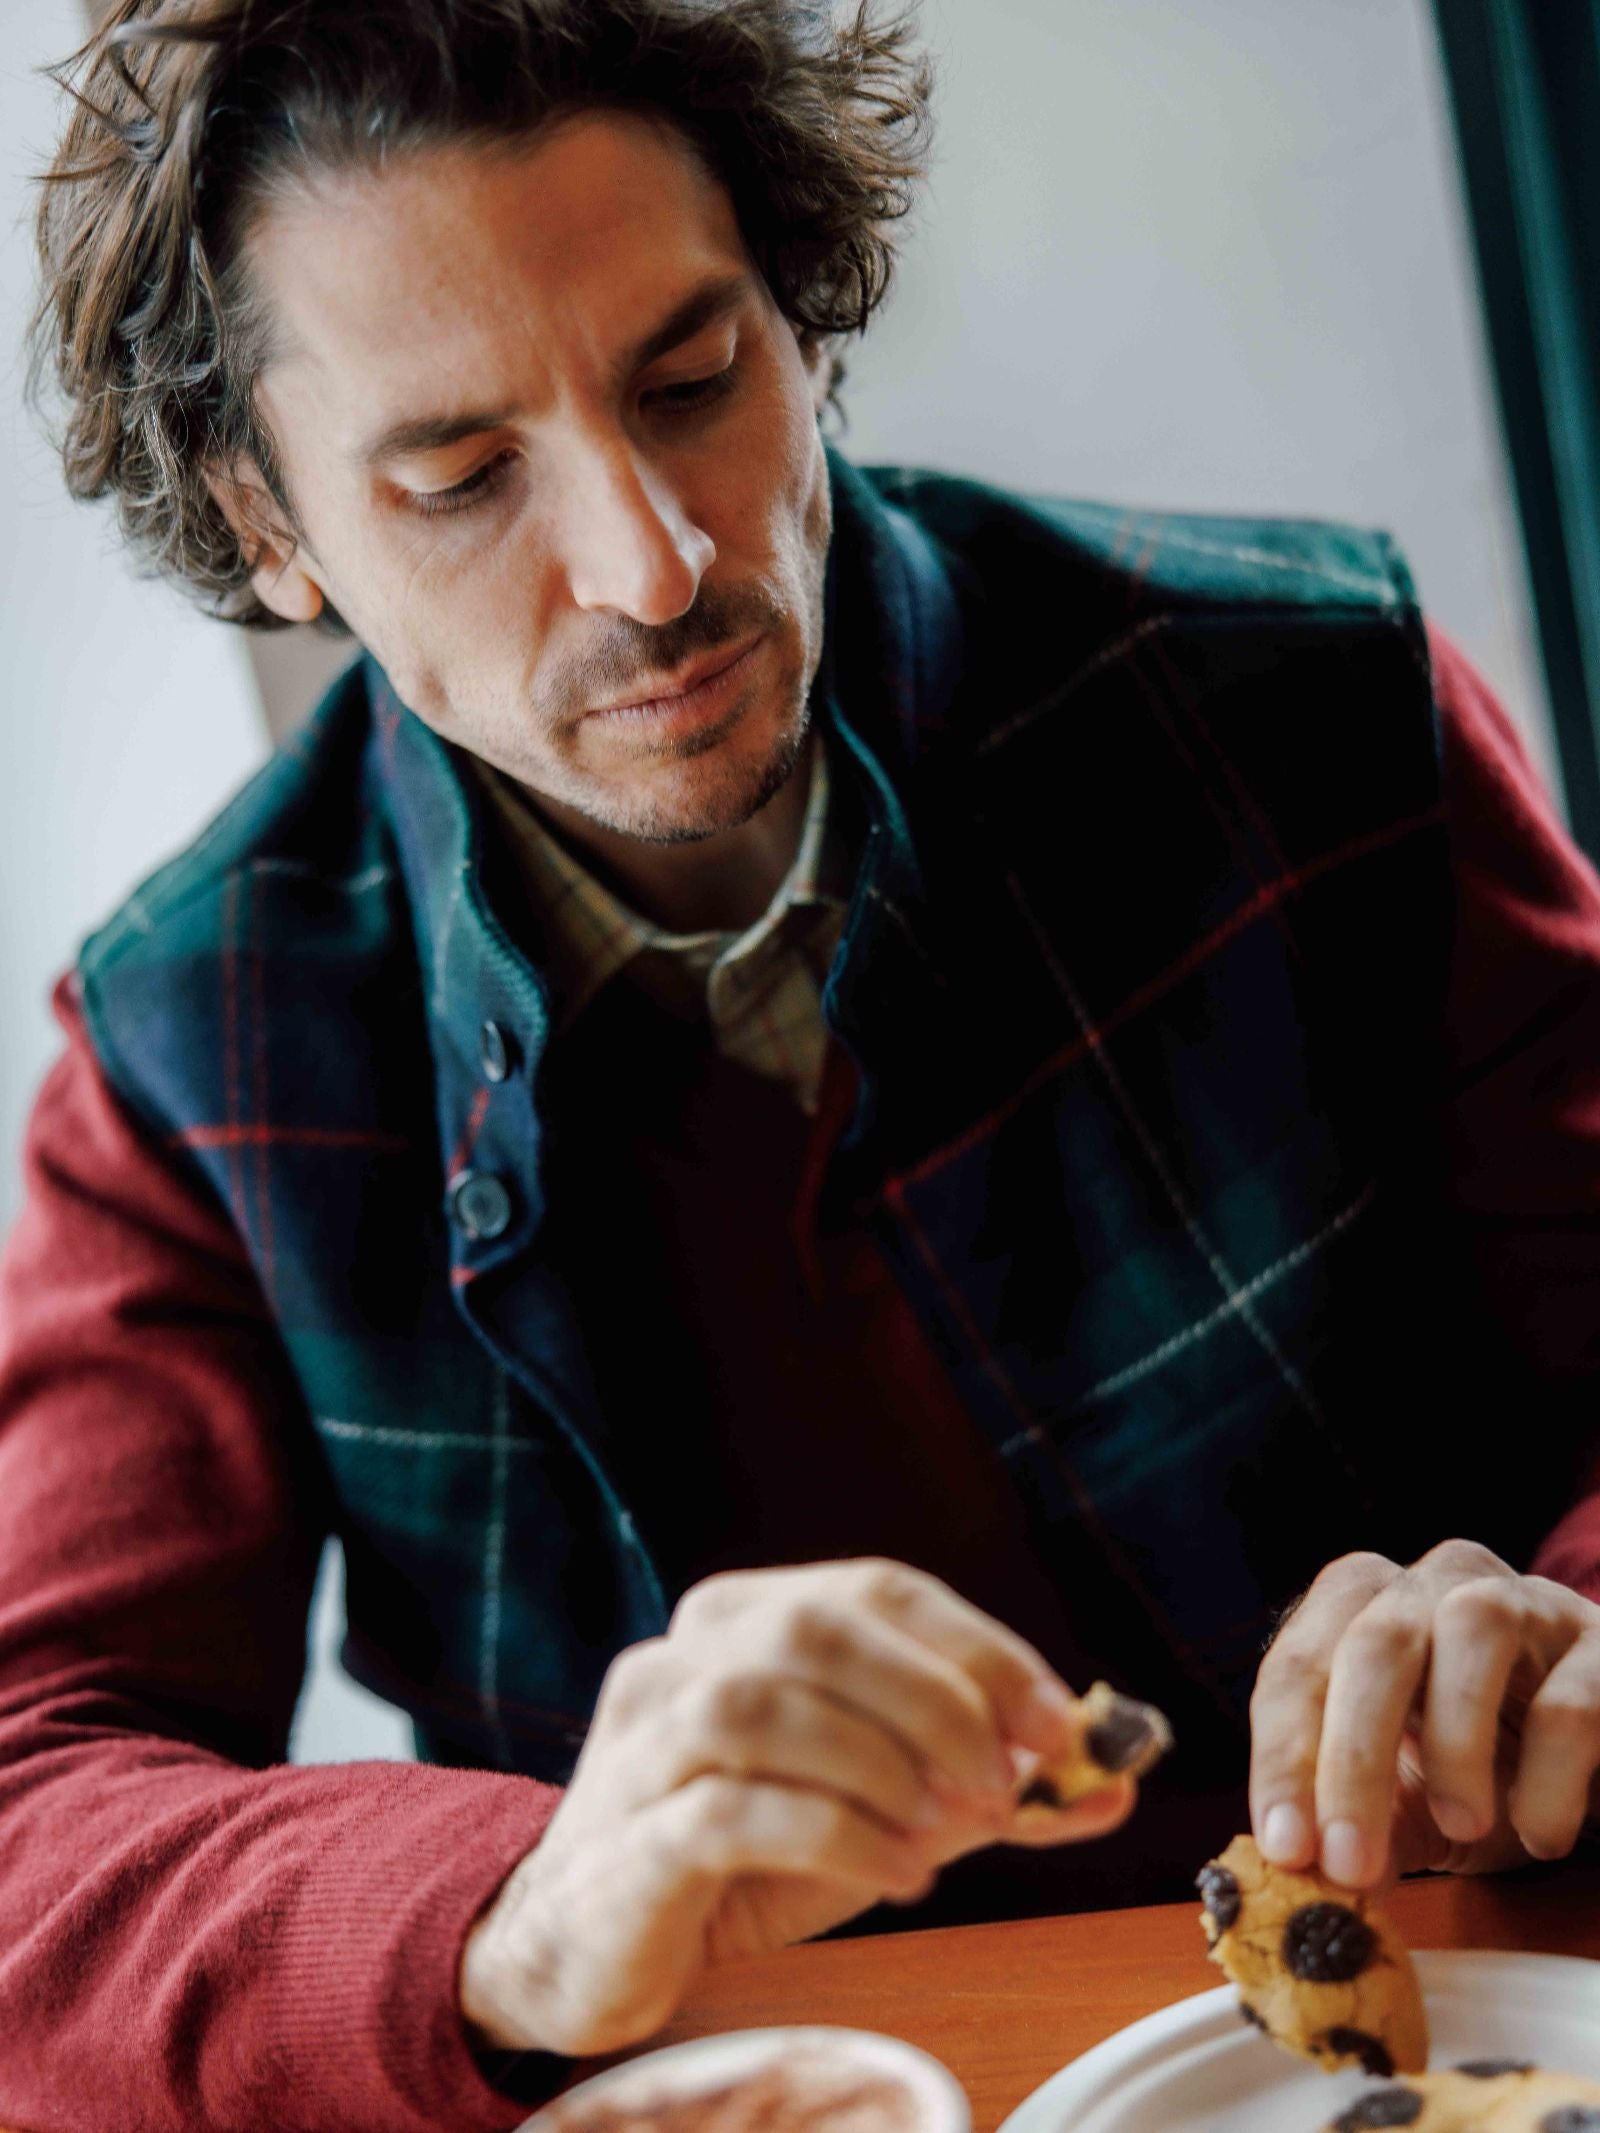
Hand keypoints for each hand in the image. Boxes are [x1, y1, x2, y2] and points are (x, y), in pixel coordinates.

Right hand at [459, 1558, 1132, 2056]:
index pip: (878, 1589)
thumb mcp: (875, 1805)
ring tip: (946, 1835)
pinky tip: (894, 1874)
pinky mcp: (628, 1839)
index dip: (980, 1648)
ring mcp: (644, 1742)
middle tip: (1005, 1784)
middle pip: (818, 1628)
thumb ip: (981, 1786)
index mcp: (746, 1617)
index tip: (1058, 1722)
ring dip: (881, 1766)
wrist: (589, 1940)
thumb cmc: (741, 1856)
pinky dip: (834, 1837)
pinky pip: (727, 1813)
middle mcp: (684, 1655)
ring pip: (761, 1704)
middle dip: (937, 1700)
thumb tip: (1110, 1782)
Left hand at [1249, 1539, 1599, 1888]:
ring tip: (1464, 1826)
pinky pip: (1568, 1697)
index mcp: (1365, 1604)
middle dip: (1353, 1758)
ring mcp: (1525, 1599)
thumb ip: (1357, 1824)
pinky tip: (1541, 1833)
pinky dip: (1547, 1777)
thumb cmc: (1486, 1770)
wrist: (1599, 1761)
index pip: (1299, 1665)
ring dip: (1456, 1740)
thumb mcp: (1409, 1796)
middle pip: (1376, 1642)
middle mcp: (1435, 1580)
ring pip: (1472, 1627)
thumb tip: (1307, 1883)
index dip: (1284, 1757)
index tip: (1284, 1849)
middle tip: (1351, 1863)